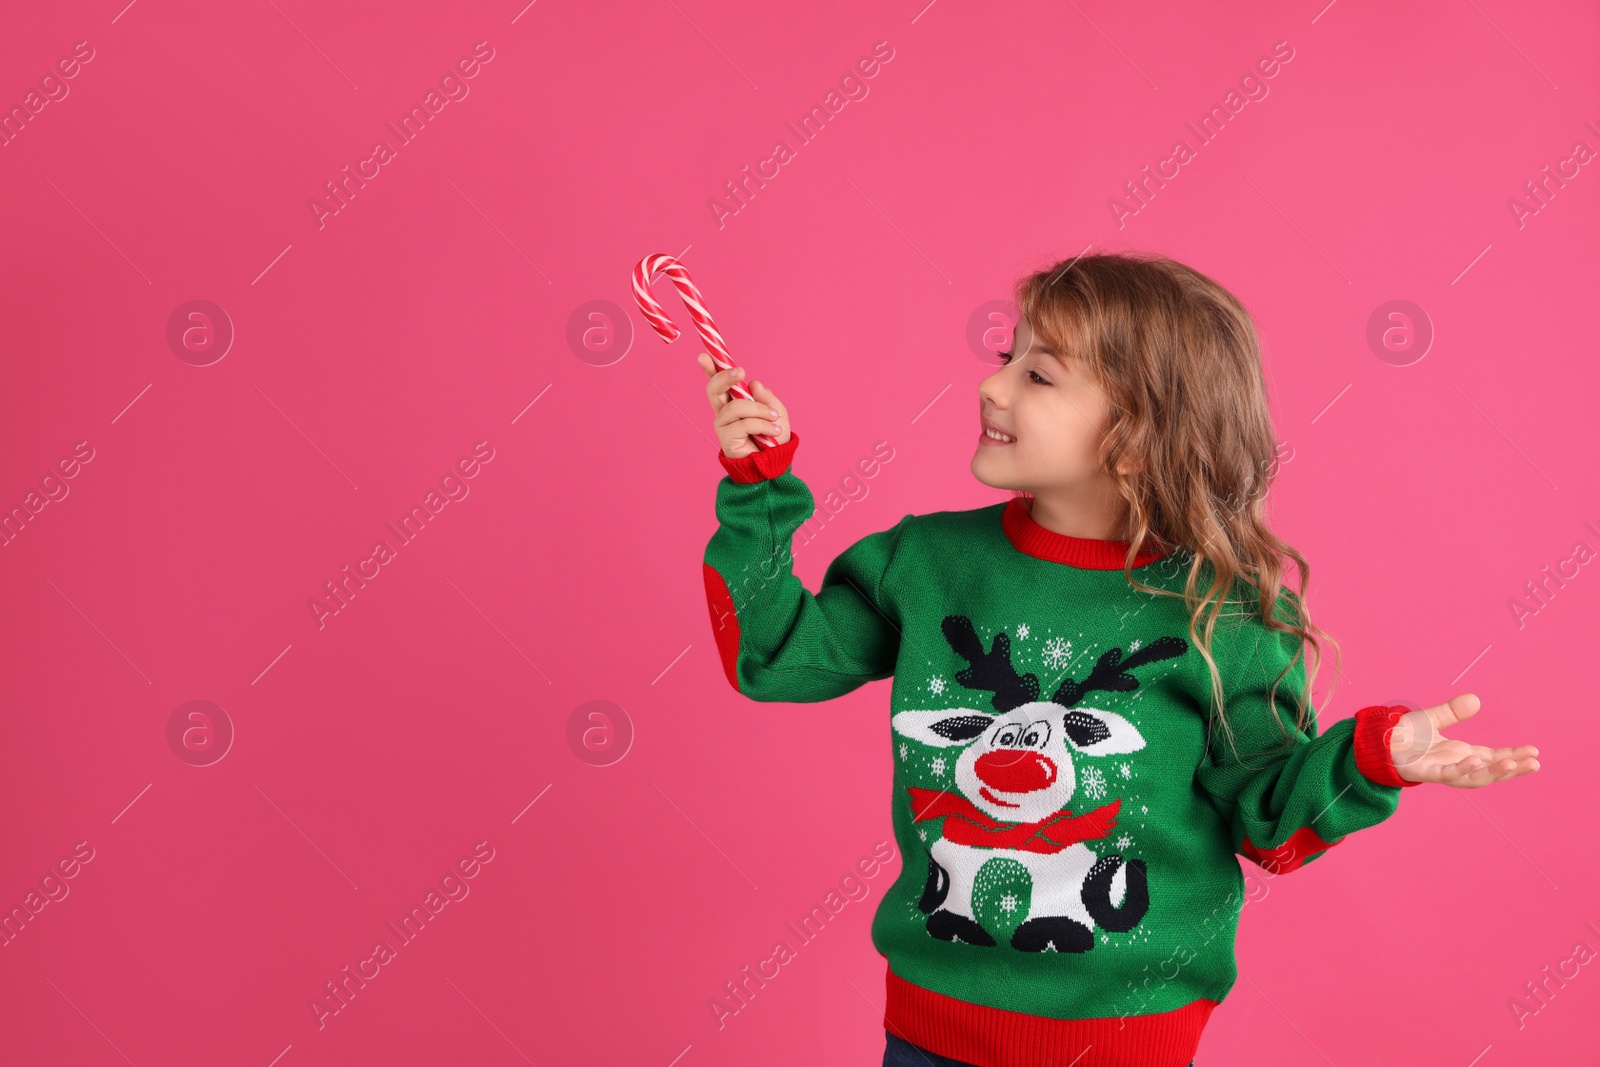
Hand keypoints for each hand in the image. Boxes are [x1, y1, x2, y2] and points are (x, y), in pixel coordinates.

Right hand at [698, 352, 790, 459]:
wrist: (775, 461)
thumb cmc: (773, 435)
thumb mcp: (776, 411)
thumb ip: (766, 397)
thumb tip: (753, 384)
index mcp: (733, 400)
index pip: (718, 382)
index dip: (709, 368)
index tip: (704, 355)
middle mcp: (724, 411)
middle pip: (713, 389)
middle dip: (725, 377)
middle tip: (741, 372)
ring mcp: (723, 424)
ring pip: (735, 406)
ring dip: (759, 410)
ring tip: (774, 419)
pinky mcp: (726, 438)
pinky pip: (744, 423)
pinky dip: (762, 424)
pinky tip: (773, 431)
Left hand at [1391, 693, 1539, 786]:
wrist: (1377, 742)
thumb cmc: (1405, 734)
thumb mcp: (1432, 719)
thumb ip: (1452, 711)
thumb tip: (1475, 700)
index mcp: (1461, 754)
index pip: (1493, 757)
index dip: (1514, 756)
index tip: (1534, 753)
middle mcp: (1455, 765)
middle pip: (1489, 771)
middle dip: (1512, 769)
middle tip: (1535, 763)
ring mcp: (1441, 771)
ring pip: (1473, 778)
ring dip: (1493, 773)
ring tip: (1512, 765)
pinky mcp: (1425, 773)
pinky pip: (1447, 773)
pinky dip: (1463, 768)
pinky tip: (1476, 760)